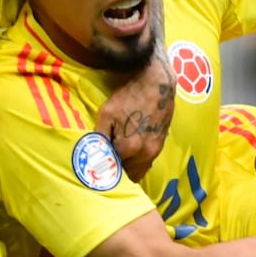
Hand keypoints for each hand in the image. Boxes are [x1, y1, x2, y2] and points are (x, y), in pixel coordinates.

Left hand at [98, 51, 175, 181]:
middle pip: (128, 175)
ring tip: (118, 157)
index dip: (103, 167)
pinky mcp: (161, 144)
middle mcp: (145, 153)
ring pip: (139, 171)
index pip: (112, 169)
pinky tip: (130, 151)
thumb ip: (99, 137)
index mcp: (130, 147)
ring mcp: (156, 150)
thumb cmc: (128, 95)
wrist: (156, 82)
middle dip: (117, 171)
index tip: (96, 165)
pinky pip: (147, 162)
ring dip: (128, 168)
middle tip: (106, 162)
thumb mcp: (106, 113)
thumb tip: (94, 156)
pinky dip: (138, 161)